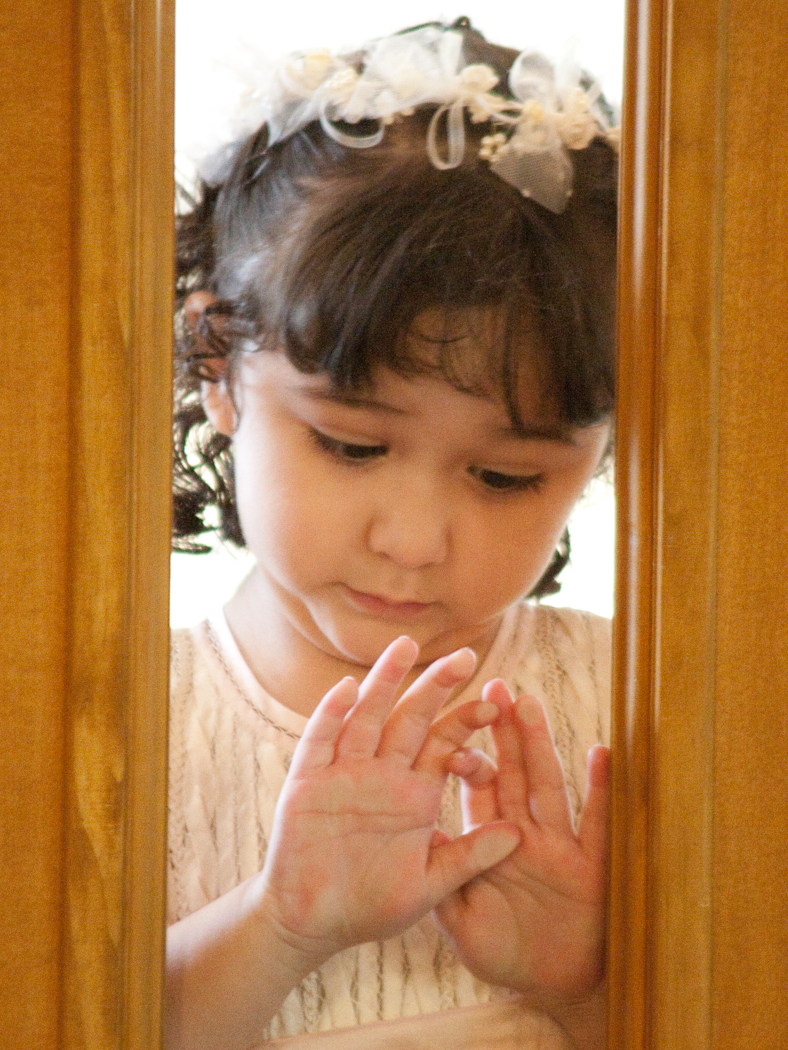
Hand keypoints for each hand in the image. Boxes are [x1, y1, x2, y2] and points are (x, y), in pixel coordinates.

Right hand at [256, 638, 520, 968]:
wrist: (314, 924)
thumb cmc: (373, 905)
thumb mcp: (430, 885)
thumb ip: (470, 858)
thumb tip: (519, 834)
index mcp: (415, 792)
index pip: (445, 744)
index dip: (467, 723)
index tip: (495, 707)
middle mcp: (382, 773)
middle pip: (411, 718)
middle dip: (436, 687)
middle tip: (466, 657)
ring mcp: (344, 773)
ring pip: (367, 717)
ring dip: (384, 682)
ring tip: (406, 647)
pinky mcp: (307, 783)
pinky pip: (320, 742)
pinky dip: (332, 715)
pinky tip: (348, 689)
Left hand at [433, 680, 609, 1002]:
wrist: (551, 987)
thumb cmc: (504, 951)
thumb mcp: (461, 918)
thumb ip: (443, 875)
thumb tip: (419, 828)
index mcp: (490, 840)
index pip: (478, 786)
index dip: (469, 752)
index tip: (456, 720)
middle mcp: (525, 833)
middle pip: (512, 771)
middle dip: (503, 731)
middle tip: (494, 685)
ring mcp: (559, 847)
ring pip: (547, 786)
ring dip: (539, 746)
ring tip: (529, 705)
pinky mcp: (591, 869)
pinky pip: (597, 824)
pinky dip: (601, 791)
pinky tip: (602, 754)